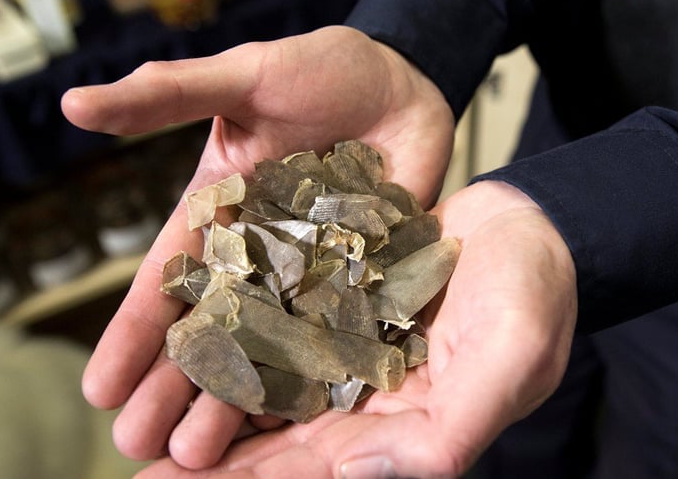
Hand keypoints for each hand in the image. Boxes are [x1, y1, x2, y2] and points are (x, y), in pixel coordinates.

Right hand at [61, 26, 455, 467]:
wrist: (406, 79)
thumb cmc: (320, 69)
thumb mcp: (241, 77)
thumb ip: (169, 95)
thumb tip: (74, 101)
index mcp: (218, 211)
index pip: (167, 280)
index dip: (135, 333)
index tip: (98, 387)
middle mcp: (259, 252)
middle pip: (211, 327)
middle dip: (173, 384)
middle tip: (136, 441)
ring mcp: (312, 270)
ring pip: (267, 344)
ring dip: (234, 397)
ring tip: (199, 454)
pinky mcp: (365, 277)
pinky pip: (338, 333)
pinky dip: (315, 376)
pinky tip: (290, 424)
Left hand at [136, 180, 577, 477]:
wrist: (531, 223)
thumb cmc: (535, 292)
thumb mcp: (510, 361)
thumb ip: (447, 432)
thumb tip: (360, 473)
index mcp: (413, 432)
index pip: (325, 472)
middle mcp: (376, 405)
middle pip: (285, 447)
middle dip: (215, 465)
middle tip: (142, 472)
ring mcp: (355, 357)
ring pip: (272, 395)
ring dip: (213, 411)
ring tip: (146, 424)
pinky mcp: (341, 310)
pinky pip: (281, 334)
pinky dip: (238, 346)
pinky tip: (191, 348)